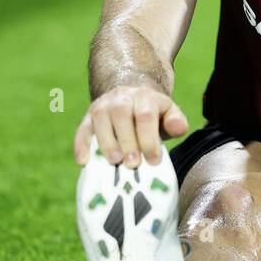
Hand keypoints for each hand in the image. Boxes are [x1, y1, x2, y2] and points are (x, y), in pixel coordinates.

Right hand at [73, 85, 188, 166]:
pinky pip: (82, 129)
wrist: (132, 97)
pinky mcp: (88, 116)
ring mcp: (103, 105)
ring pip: (101, 120)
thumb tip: (178, 127)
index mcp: (145, 96)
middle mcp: (122, 97)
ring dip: (107, 143)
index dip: (149, 139)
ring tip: (115, 162)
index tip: (154, 161)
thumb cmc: (153, 115)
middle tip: (133, 164)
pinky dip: (81, 145)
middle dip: (128, 142)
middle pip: (122, 115)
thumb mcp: (169, 115)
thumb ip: (176, 122)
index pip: (146, 116)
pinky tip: (84, 161)